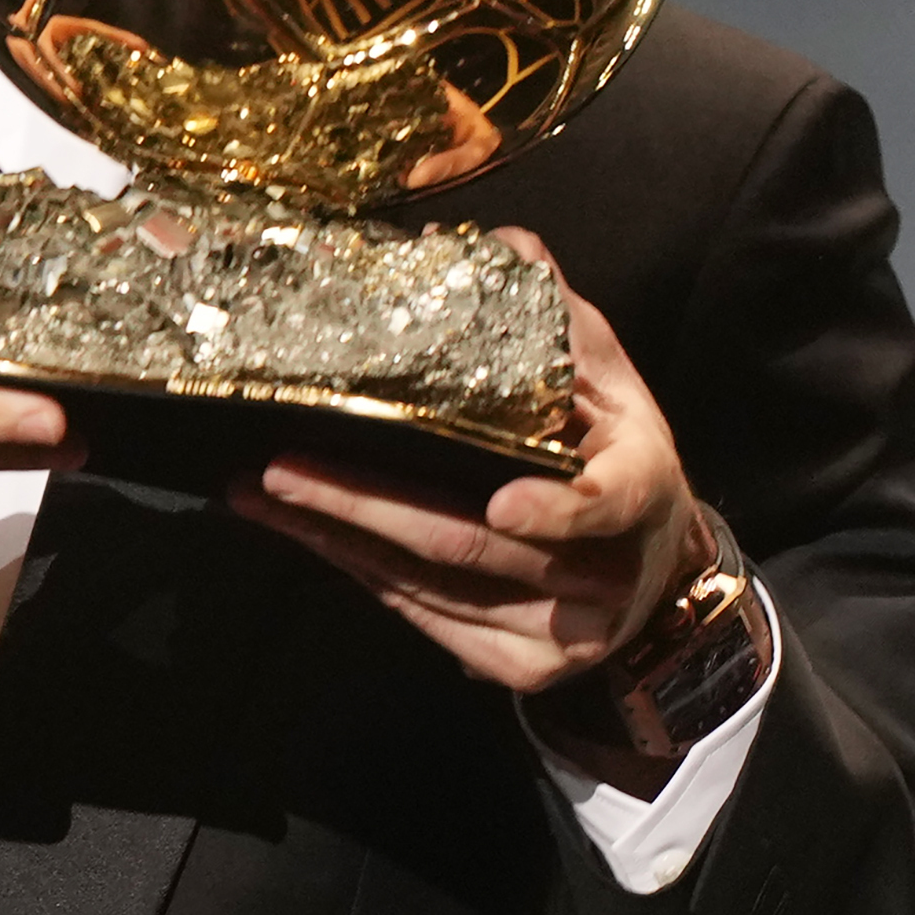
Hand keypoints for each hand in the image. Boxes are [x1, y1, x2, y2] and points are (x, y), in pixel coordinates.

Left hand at [226, 232, 702, 700]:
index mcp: (639, 492)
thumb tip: (500, 246)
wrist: (654, 574)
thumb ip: (557, 316)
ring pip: (434, 586)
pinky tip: (306, 535)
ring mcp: (562, 635)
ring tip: (260, 496)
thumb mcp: (609, 380)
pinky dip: (361, 573)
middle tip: (280, 468)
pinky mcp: (523, 668)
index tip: (502, 501)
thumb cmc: (617, 454)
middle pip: (473, 544)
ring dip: (338, 540)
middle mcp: (604, 578)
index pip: (605, 505)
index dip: (556, 510)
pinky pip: (426, 616)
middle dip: (365, 506)